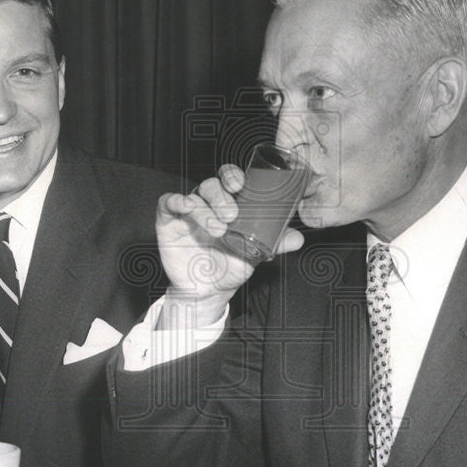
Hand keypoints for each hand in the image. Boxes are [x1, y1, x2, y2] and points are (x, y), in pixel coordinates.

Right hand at [156, 165, 302, 327]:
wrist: (208, 291)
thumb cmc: (231, 265)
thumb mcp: (255, 254)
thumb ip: (275, 243)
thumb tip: (299, 238)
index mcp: (229, 203)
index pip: (230, 179)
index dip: (233, 175)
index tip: (241, 184)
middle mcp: (207, 203)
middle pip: (212, 185)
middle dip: (222, 195)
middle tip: (232, 214)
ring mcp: (187, 211)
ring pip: (193, 195)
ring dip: (205, 209)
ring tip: (218, 229)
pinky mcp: (168, 221)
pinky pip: (168, 203)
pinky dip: (176, 201)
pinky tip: (186, 208)